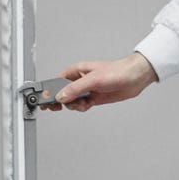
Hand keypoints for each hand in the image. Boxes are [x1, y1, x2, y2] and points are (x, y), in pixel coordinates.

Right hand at [44, 53, 158, 112]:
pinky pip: (81, 105)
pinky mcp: (93, 98)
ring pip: (71, 101)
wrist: (134, 78)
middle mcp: (79, 80)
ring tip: (81, 104)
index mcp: (76, 71)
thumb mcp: (93, 79)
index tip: (44, 99)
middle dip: (60, 101)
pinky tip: (87, 105)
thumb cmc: (116, 71)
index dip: (49, 90)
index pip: (56, 81)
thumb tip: (61, 96)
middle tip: (56, 107)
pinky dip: (81, 108)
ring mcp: (86, 90)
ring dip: (73, 105)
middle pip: (62, 93)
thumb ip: (75, 88)